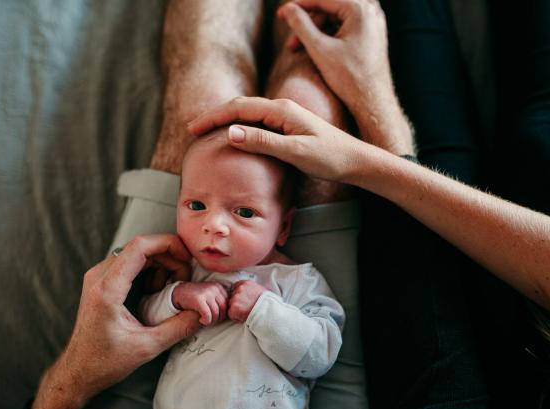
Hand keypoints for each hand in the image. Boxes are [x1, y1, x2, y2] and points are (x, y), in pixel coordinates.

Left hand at [31, 235, 200, 408]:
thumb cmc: (105, 362)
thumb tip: (202, 312)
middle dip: (169, 257)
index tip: (186, 257)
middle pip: (141, 247)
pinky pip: (129, 263)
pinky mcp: (100, 281)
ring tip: (170, 288)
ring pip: (136, 253)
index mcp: (108, 289)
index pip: (139, 247)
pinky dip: (148, 270)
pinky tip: (155, 291)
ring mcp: (97, 277)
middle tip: (184, 279)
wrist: (78, 371)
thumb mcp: (148, 347)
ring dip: (160, 264)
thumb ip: (179, 327)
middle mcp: (99, 277)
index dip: (168, 244)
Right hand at [172, 281, 228, 325]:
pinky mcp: (199, 299)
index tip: (216, 316)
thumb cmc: (196, 298)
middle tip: (210, 320)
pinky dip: (206, 321)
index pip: (229, 304)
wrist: (178, 293)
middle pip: (224, 309)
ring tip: (205, 320)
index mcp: (219, 287)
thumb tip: (230, 314)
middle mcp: (214, 288)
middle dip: (218, 318)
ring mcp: (206, 293)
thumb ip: (220, 301)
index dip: (223, 313)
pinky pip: (208, 316)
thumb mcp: (210, 296)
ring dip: (211, 321)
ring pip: (216, 314)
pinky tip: (201, 320)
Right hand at [188, 96, 368, 183]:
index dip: (214, 117)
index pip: (239, 108)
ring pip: (249, 114)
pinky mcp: (289, 127)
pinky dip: (241, 127)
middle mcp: (282, 108)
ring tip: (207, 132)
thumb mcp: (295, 152)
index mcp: (282, 110)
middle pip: (241, 106)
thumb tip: (230, 132)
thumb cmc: (330, 158)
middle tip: (193, 130)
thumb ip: (263, 141)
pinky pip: (258, 123)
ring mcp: (286, 117)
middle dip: (215, 116)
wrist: (356, 161)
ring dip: (227, 121)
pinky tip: (235, 137)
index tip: (193, 129)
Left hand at [228, 280, 267, 321]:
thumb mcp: (260, 290)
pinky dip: (235, 317)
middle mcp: (239, 289)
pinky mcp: (233, 308)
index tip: (243, 299)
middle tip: (246, 307)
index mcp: (246, 283)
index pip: (236, 286)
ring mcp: (235, 298)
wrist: (268, 312)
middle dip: (237, 301)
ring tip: (246, 312)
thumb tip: (248, 291)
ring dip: (236, 309)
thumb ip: (251, 289)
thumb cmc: (267, 303)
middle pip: (232, 295)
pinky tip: (243, 316)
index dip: (239, 294)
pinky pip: (231, 313)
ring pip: (231, 305)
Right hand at [278, 0, 389, 114]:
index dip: (298, 5)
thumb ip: (301, 25)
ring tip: (298, 48)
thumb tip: (288, 9)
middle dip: (306, 22)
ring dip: (315, 30)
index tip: (280, 14)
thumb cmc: (350, 78)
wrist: (372, 103)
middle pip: (329, 7)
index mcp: (360, 10)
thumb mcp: (319, 49)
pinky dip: (327, 35)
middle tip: (289, 37)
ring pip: (335, 18)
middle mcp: (370, 12)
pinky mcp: (370, 35)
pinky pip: (344, 27)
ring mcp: (372, 23)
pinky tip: (314, 49)